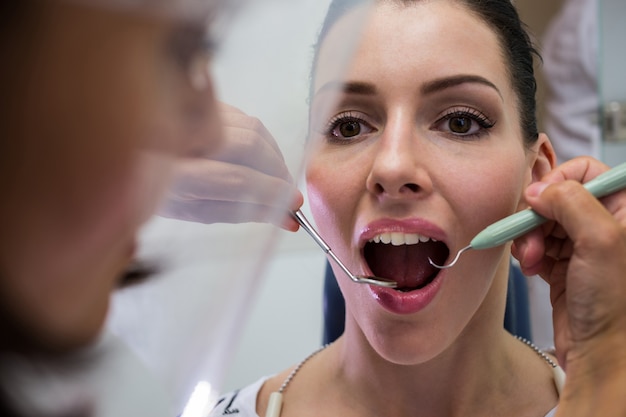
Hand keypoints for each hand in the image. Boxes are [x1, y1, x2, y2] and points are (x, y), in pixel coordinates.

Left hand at [159, 103, 302, 230]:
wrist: (135, 158)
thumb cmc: (165, 191)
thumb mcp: (198, 211)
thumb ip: (243, 213)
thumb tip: (286, 218)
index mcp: (178, 177)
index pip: (237, 181)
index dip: (271, 192)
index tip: (293, 204)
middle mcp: (184, 138)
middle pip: (249, 146)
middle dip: (277, 170)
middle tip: (287, 189)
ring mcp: (192, 114)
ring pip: (252, 127)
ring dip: (273, 154)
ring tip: (275, 175)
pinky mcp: (202, 100)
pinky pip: (244, 117)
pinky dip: (261, 138)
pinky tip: (260, 155)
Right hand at [512, 157, 625, 413]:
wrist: (603, 354)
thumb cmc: (616, 304)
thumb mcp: (601, 241)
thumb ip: (570, 202)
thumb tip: (536, 191)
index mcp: (625, 209)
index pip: (586, 171)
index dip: (559, 181)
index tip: (540, 201)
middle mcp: (606, 224)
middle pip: (557, 197)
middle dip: (537, 217)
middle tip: (531, 240)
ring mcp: (583, 246)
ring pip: (542, 222)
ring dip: (528, 239)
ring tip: (530, 262)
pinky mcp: (564, 265)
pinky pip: (536, 245)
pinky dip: (527, 254)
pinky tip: (531, 270)